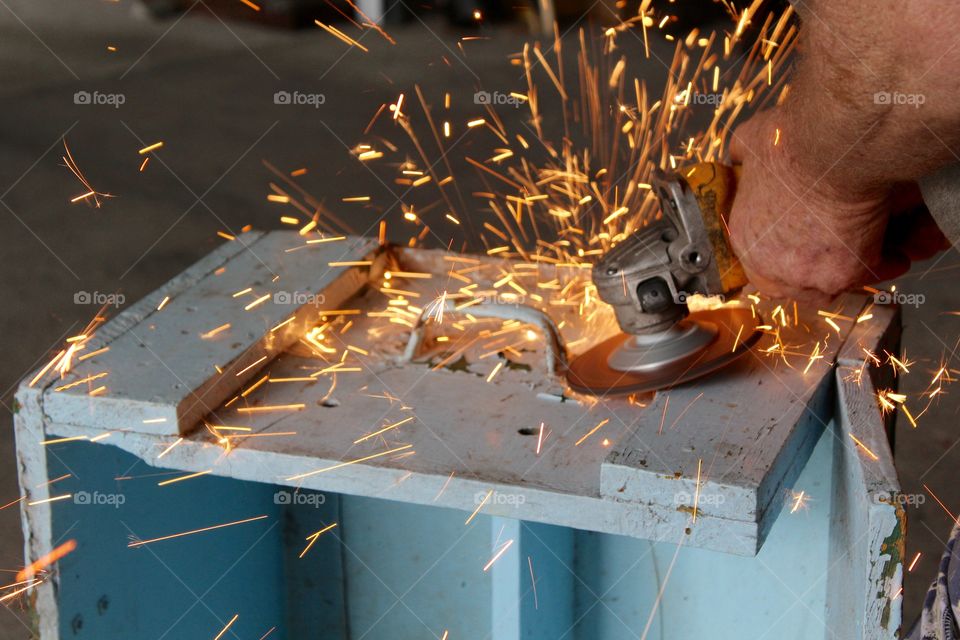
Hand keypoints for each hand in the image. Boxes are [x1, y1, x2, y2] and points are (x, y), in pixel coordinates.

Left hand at [727, 110, 946, 303]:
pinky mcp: (844, 275)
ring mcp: (806, 275)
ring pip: (829, 287)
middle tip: (833, 259)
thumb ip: (743, 157)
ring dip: (845, 273)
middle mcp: (770, 266)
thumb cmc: (794, 141)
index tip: (801, 250)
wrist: (831, 146)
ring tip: (865, 254)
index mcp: (745, 239)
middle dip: (812, 275)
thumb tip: (739, 155)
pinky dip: (884, 263)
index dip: (782, 259)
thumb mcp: (750, 144)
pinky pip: (869, 276)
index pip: (758, 268)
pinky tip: (894, 253)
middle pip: (790, 287)